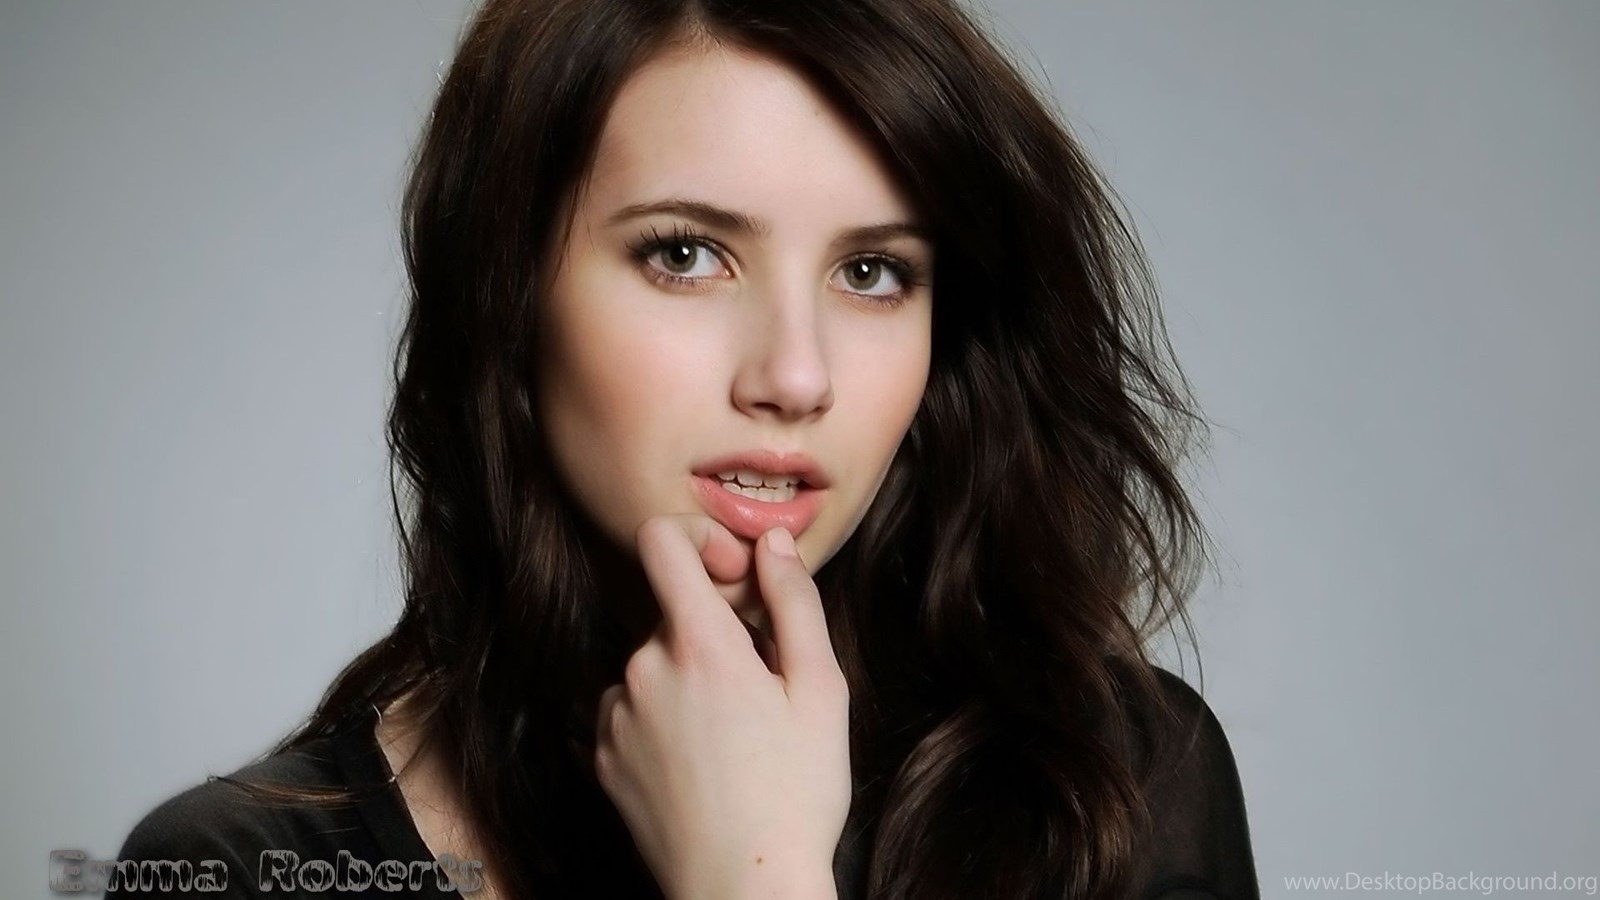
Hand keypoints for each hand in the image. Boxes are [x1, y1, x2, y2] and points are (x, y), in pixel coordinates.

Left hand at [594, 515, 850, 899]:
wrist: (743, 888)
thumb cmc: (794, 793)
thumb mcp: (820, 689)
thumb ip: (794, 601)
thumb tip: (773, 542)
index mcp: (697, 643)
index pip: (661, 539)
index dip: (698, 540)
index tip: (734, 577)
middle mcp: (642, 668)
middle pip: (671, 612)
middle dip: (714, 630)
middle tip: (761, 686)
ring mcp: (616, 714)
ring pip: (654, 663)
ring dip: (688, 678)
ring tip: (734, 737)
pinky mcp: (603, 756)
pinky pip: (631, 709)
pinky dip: (663, 718)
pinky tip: (703, 762)